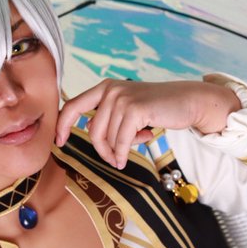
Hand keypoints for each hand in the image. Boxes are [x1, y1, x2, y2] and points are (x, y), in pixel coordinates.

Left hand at [55, 78, 240, 168]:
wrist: (187, 100)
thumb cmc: (157, 108)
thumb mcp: (128, 108)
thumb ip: (109, 117)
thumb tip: (90, 130)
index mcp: (105, 88)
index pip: (72, 106)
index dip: (62, 125)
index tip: (59, 142)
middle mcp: (110, 90)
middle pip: (93, 131)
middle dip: (103, 150)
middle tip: (115, 159)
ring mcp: (122, 98)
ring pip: (109, 139)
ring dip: (122, 148)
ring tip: (141, 139)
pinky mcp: (135, 109)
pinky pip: (121, 142)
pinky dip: (125, 152)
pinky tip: (142, 144)